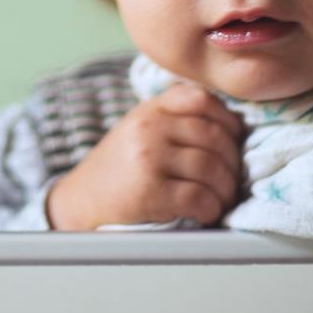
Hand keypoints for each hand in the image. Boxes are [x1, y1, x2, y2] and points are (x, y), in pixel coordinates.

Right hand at [46, 83, 243, 229]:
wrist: (77, 203)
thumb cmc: (117, 168)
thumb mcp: (140, 128)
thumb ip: (175, 117)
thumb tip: (231, 126)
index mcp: (151, 108)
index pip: (202, 99)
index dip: (228, 120)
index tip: (236, 140)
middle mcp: (150, 127)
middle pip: (214, 136)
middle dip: (233, 162)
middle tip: (234, 179)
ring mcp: (148, 157)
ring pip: (210, 167)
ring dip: (226, 188)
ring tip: (223, 199)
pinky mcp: (148, 192)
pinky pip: (197, 196)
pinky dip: (211, 207)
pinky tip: (207, 213)